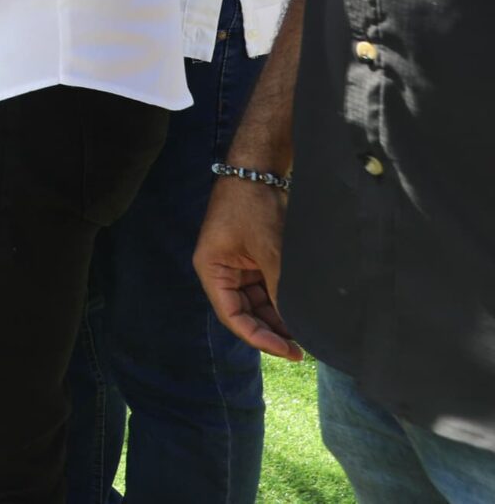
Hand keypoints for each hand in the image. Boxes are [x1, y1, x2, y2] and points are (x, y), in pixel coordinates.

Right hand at [195, 178, 300, 359]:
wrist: (258, 169)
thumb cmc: (253, 206)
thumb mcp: (268, 250)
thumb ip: (280, 288)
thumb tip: (297, 323)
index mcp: (212, 270)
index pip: (233, 316)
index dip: (259, 338)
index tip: (289, 351)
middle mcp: (222, 271)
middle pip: (246, 313)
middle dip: (273, 330)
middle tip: (304, 347)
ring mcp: (239, 265)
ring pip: (258, 303)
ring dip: (280, 317)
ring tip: (307, 331)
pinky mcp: (254, 258)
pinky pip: (267, 288)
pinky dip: (283, 300)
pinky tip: (303, 310)